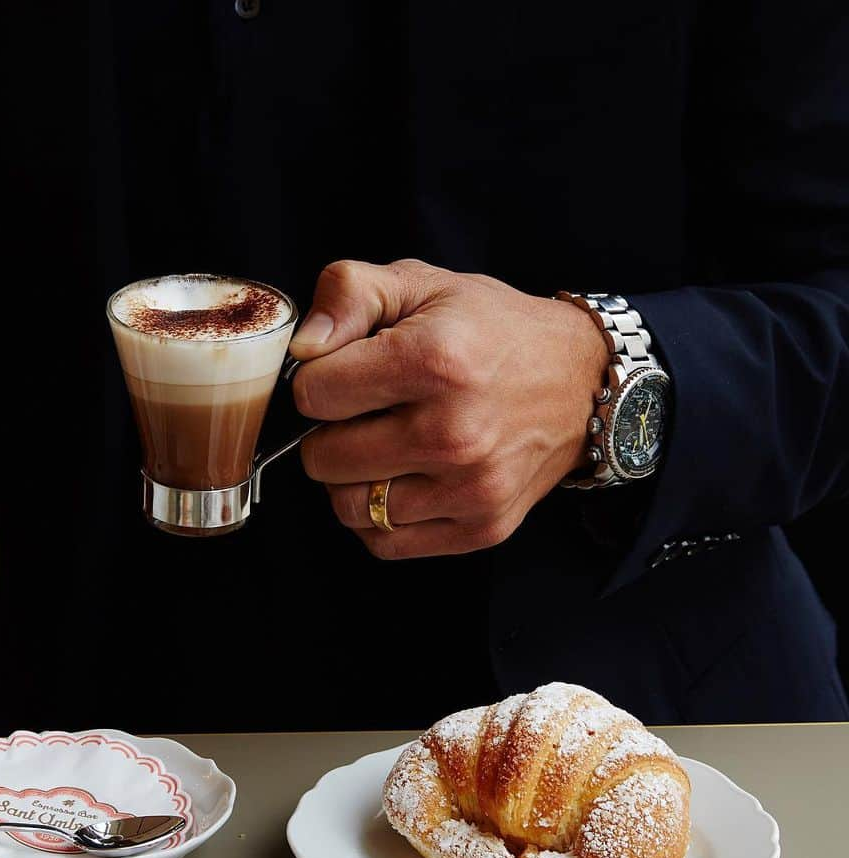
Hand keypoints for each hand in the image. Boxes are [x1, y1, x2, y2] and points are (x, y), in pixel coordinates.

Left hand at [287, 259, 606, 557]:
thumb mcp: (423, 284)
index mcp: (435, 361)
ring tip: (381, 448)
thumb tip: (303, 346)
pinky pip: (386, 543)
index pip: (313, 395)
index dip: (317, 380)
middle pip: (323, 459)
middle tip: (362, 414)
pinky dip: (377, 518)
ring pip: (348, 508)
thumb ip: (349, 293)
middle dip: (328, 433)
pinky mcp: (480, 528)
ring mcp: (469, 488)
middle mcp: (453, 433)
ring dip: (351, 480)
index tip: (345, 374)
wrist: (582, 382)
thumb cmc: (493, 331)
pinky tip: (400, 481)